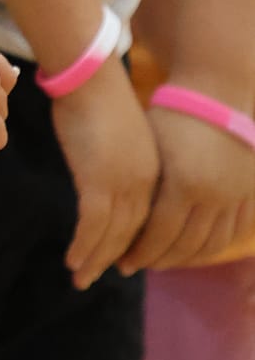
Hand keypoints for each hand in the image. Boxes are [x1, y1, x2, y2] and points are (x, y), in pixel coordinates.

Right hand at [51, 58, 158, 289]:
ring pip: (112, 234)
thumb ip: (114, 161)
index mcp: (152, 171)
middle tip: (94, 278)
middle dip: (112, 259)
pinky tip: (73, 260)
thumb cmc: (95, 99)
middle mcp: (144, 182)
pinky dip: (84, 246)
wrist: (88, 78)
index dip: (129, 244)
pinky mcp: (99, 181)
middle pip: (131, 233)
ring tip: (80, 278)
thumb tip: (100, 176)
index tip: (117, 262)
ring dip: (94, 260)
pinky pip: (92, 225)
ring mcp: (124, 183)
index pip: (144, 219)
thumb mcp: (114, 137)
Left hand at [119, 105, 254, 273]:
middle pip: (184, 245)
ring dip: (185, 259)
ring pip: (211, 243)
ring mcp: (237, 196)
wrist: (219, 92)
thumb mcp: (151, 149)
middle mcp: (214, 195)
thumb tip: (118, 223)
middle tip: (137, 266)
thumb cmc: (173, 116)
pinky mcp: (252, 192)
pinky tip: (196, 251)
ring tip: (163, 261)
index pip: (159, 234)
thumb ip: (143, 188)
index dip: (139, 252)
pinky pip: (236, 232)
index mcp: (185, 184)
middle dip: (157, 260)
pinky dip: (215, 246)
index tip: (121, 262)